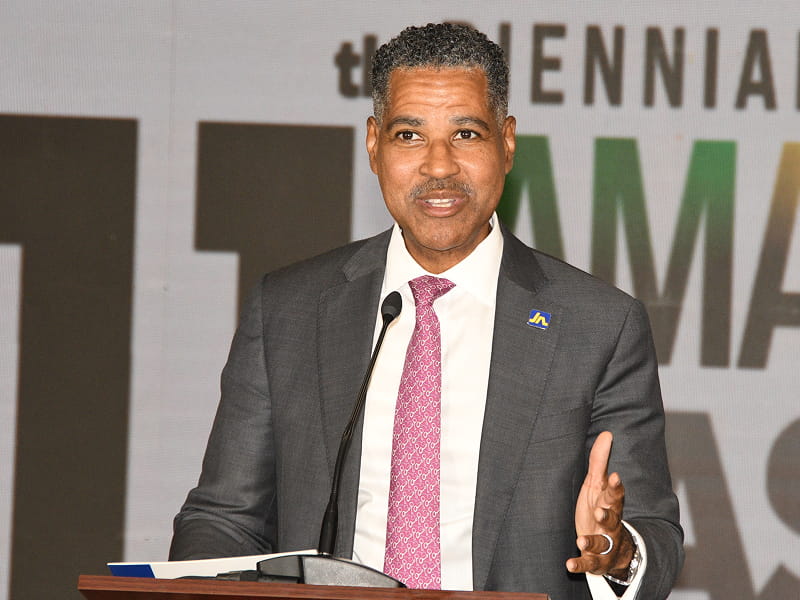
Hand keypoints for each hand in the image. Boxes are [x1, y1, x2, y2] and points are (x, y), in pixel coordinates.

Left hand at [566, 431, 633, 578]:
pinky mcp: (595, 560)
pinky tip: (569, 564)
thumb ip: (599, 462)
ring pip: (602, 543)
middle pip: (613, 519)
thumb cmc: (600, 508)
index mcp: (610, 504)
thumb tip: (607, 433)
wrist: (612, 548)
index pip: (616, 495)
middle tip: (600, 511)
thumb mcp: (597, 485)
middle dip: (607, 515)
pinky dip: (579, 564)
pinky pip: (588, 563)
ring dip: (593, 541)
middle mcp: (611, 525)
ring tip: (581, 540)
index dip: (615, 487)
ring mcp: (605, 544)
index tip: (614, 477)